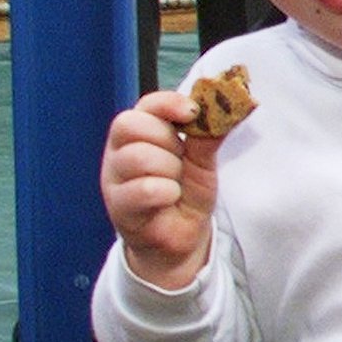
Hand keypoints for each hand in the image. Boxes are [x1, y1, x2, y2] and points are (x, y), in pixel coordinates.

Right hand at [98, 90, 220, 289]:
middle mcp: (120, 151)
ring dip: (168, 169)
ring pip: (137, 156)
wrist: (182, 238)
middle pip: (132, 125)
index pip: (145, 104)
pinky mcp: (118, 206)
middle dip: (167, 140)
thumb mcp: (203, 161)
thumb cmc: (187, 193)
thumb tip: (227, 105)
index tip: (192, 113)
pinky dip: (165, 192)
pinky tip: (170, 198)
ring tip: (175, 184)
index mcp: (140, 133)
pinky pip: (141, 188)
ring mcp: (114, 178)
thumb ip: (207, 135)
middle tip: (181, 160)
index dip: (168, 103)